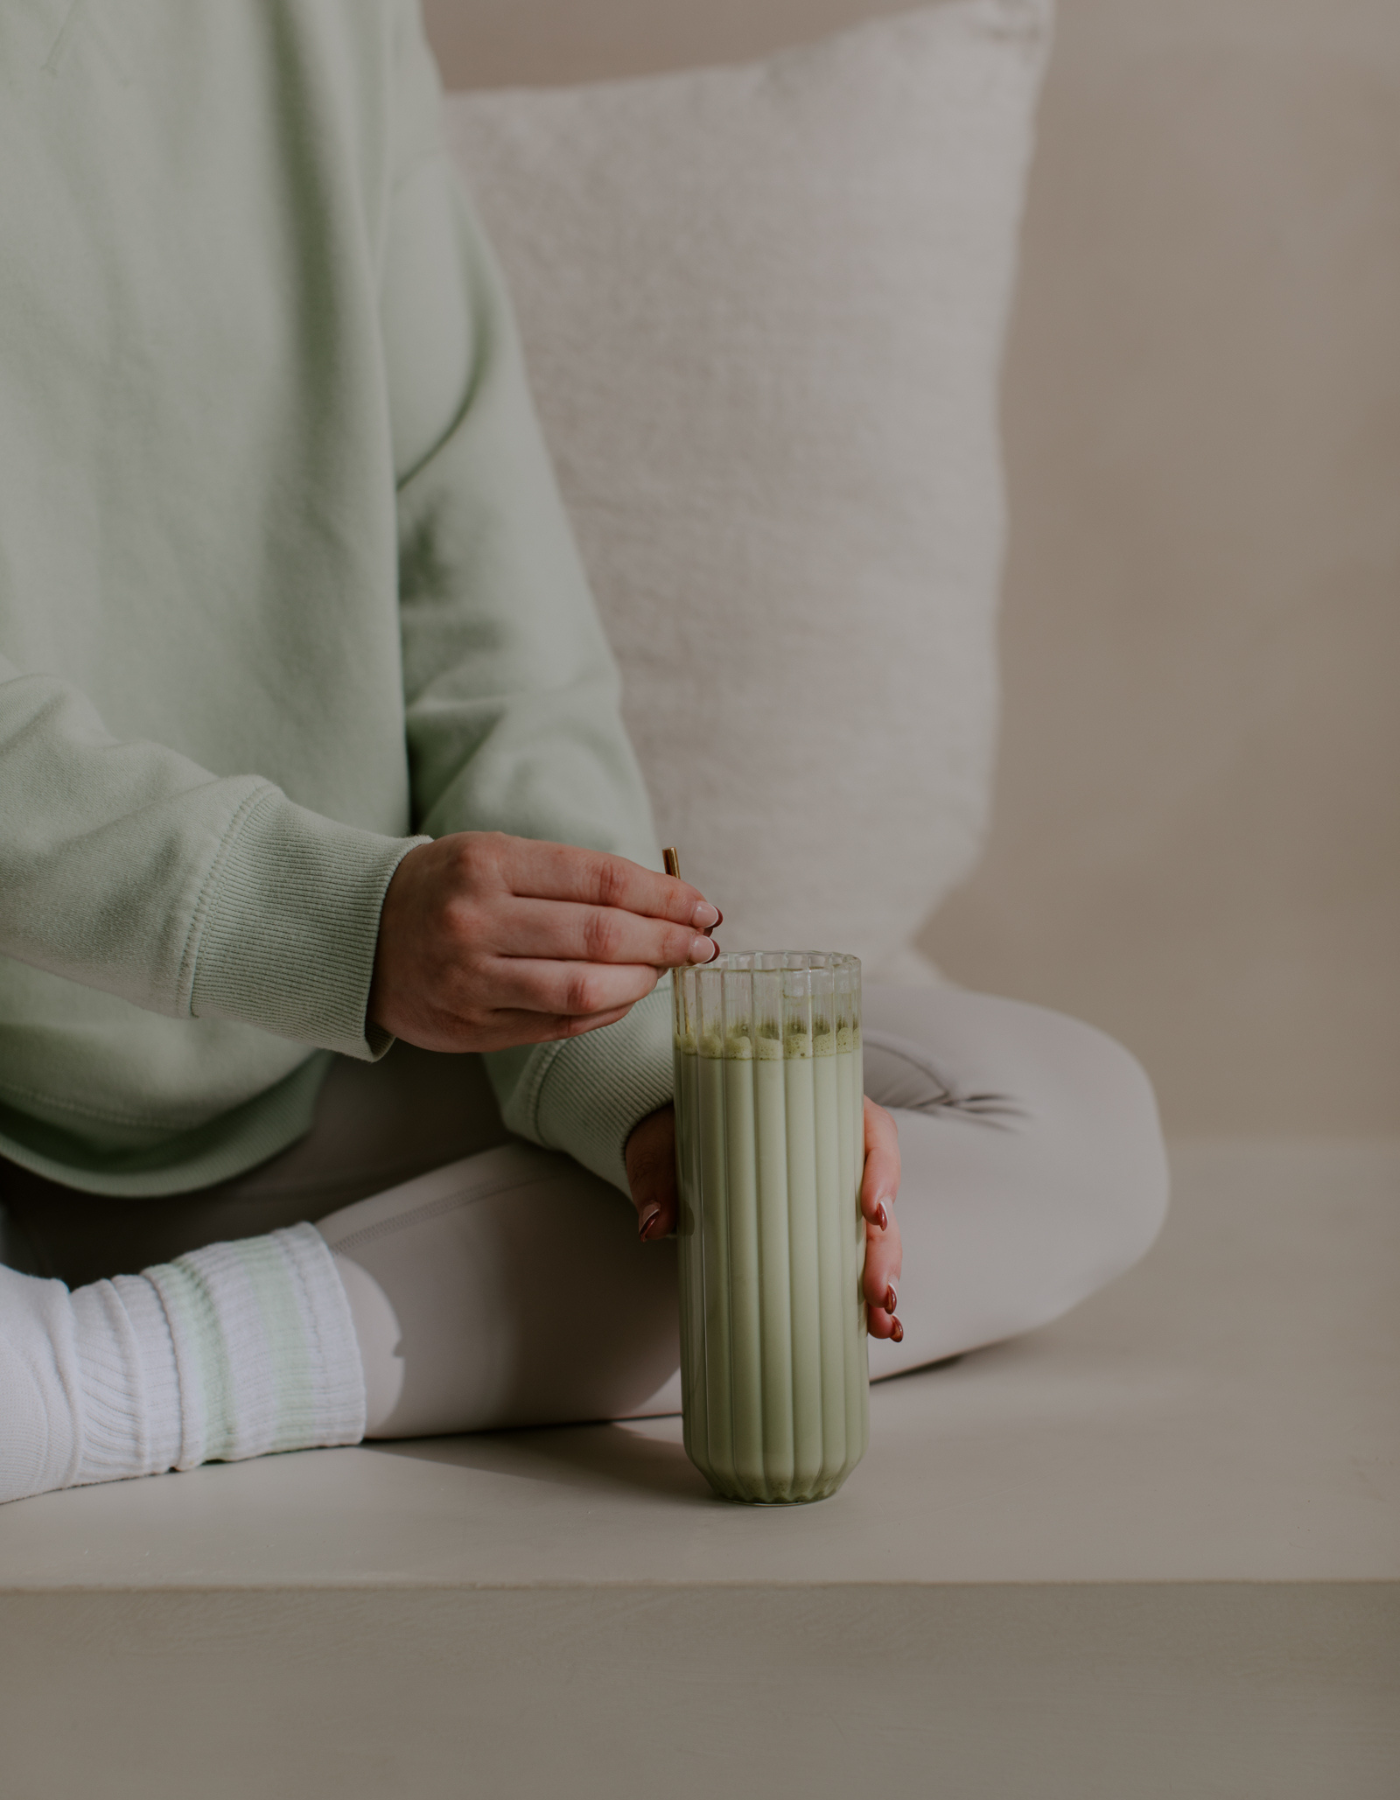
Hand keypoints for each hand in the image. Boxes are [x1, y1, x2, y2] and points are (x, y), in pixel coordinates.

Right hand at [368, 831, 719, 1051]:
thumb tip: (666, 903)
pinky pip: (559, 1025)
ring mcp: (470, 980)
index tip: (704, 907)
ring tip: (666, 970)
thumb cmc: (447, 888)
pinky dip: (607, 1012)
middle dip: (667, 941)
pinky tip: (629, 996)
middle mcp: (475, 921)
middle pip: (601, 935)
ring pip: (584, 988)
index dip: (664, 896)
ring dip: (642, 982)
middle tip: (703, 943)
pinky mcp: (469, 1029)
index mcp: (487, 864)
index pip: (601, 880)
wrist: (358, 935)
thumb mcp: (496, 856)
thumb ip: (571, 878)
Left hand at [626, 1097, 904, 1342]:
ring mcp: (830, 1193)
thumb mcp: (665, 1147)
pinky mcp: (818, 1228)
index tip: (872, 1210)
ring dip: (883, 1278)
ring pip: (876, 1234)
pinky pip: (854, 1256)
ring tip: (881, 1320)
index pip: (870, 1131)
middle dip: (885, 1249)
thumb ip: (658, 1177)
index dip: (883, 1171)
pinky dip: (867, 1292)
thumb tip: (654, 1223)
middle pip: (881, 1197)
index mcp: (816, 1113)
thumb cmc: (677, 1130)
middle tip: (877, 1290)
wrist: (666, 1141)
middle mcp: (833, 1152)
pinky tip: (877, 1325)